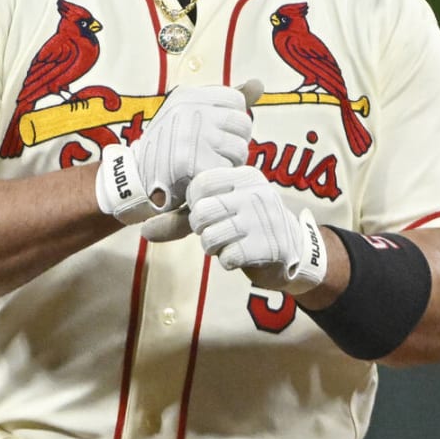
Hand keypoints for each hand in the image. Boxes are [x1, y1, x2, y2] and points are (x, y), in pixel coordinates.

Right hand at [95, 79, 261, 225]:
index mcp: (189, 95)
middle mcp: (190, 111)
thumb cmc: (171, 146)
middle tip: (210, 152)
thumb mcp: (192, 114)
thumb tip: (258, 84)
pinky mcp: (195, 164)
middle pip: (243, 124)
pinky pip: (229, 168)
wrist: (138, 180)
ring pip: (240, 149)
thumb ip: (226, 101)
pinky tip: (202, 176)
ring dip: (229, 162)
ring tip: (205, 163)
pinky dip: (220, 177)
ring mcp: (192, 137)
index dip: (230, 121)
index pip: (236, 100)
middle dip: (234, 142)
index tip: (212, 131)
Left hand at [180, 165, 326, 294]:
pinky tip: (243, 255)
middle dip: (202, 229)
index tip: (211, 212)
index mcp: (246, 176)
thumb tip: (144, 230)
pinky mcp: (268, 247)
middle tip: (218, 231)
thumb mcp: (221, 213)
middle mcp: (257, 193)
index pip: (200, 184)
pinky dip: (229, 261)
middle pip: (201, 212)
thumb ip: (182, 219)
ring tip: (230, 243)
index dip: (195, 204)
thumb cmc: (250, 227)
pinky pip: (227, 258)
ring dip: (214, 247)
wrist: (294, 250)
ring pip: (210, 237)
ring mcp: (264, 220)